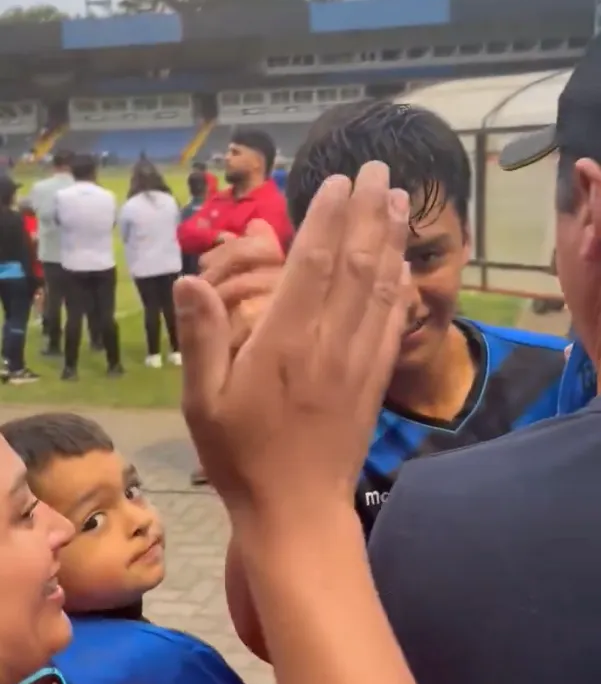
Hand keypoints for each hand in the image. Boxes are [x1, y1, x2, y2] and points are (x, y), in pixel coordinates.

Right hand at [174, 162, 409, 523]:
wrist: (296, 513)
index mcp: (282, 343)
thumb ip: (201, 337)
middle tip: (380, 170)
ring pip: (380, 288)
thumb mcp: (201, 402)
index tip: (339, 182)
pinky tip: (404, 263)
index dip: (327, 218)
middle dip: (369, 212)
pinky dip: (400, 287)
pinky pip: (392, 323)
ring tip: (401, 199)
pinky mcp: (374, 381)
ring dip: (392, 239)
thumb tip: (189, 279)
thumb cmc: (240, 457)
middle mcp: (327, 343)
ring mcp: (357, 361)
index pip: (311, 265)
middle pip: (354, 264)